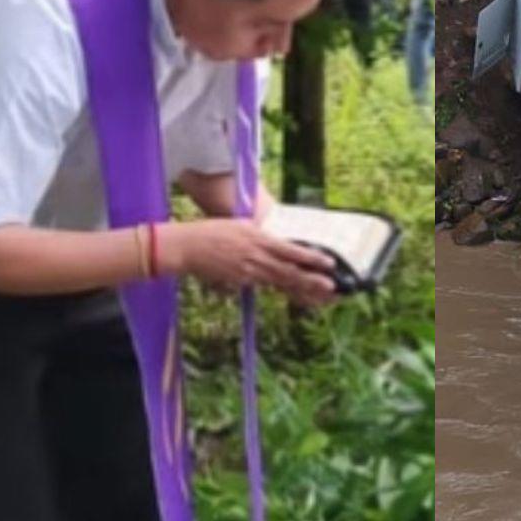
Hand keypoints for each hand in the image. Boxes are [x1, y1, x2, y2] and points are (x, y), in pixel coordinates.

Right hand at [162, 219, 336, 306]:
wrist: (187, 247)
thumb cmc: (213, 231)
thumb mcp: (241, 226)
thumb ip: (261, 236)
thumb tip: (277, 243)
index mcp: (259, 239)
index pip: (290, 250)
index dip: (311, 257)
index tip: (329, 262)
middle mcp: (256, 257)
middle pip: (289, 271)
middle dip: (312, 279)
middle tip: (332, 286)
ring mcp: (248, 272)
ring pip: (280, 282)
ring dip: (302, 288)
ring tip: (322, 293)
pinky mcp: (240, 282)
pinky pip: (265, 286)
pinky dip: (282, 289)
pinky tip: (297, 294)